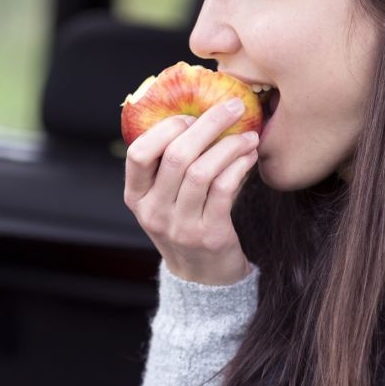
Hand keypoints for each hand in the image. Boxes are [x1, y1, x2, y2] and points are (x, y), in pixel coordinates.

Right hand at [123, 98, 259, 285]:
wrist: (202, 278)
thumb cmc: (186, 224)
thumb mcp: (164, 199)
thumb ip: (170, 166)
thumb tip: (203, 112)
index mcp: (135, 197)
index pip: (138, 154)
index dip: (165, 128)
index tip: (191, 116)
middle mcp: (153, 212)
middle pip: (176, 156)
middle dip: (208, 124)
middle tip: (232, 107)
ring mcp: (180, 226)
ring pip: (202, 171)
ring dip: (229, 145)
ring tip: (248, 135)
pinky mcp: (209, 235)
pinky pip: (224, 190)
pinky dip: (239, 166)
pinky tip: (249, 157)